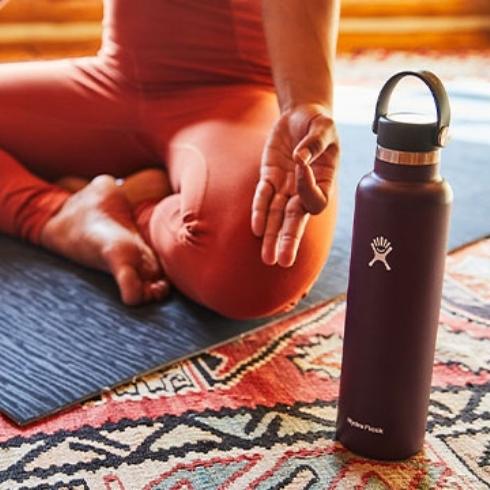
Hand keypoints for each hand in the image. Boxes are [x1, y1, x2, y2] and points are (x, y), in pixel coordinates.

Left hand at [251, 103, 338, 266]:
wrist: (301, 116)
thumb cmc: (317, 122)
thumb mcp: (323, 126)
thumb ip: (316, 142)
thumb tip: (301, 157)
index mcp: (325, 181)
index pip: (315, 198)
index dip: (307, 186)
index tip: (302, 162)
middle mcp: (304, 189)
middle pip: (296, 219)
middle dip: (289, 239)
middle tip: (283, 261)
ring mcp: (285, 186)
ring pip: (277, 215)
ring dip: (272, 236)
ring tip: (268, 258)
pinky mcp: (269, 178)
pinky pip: (262, 197)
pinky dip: (259, 211)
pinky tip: (256, 229)